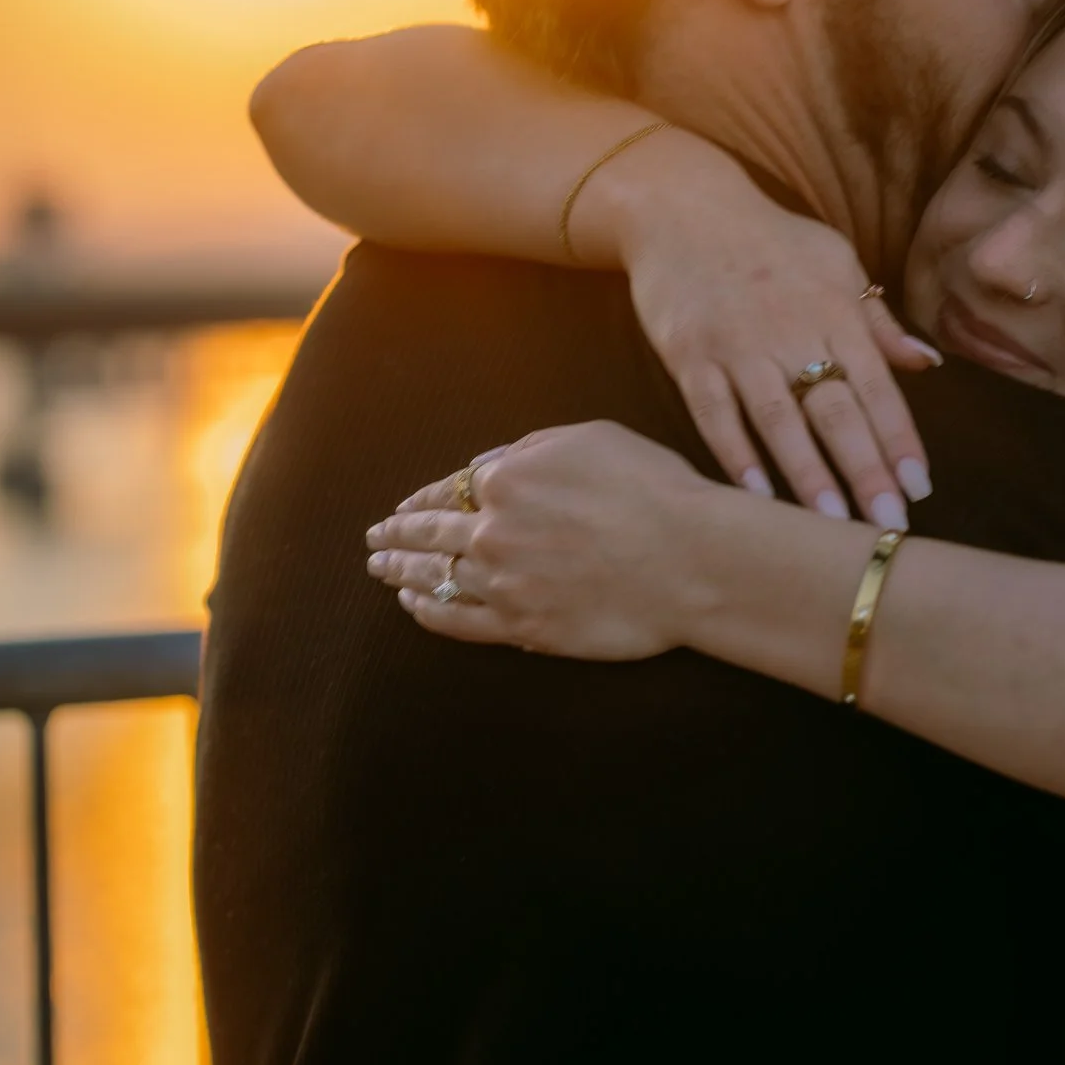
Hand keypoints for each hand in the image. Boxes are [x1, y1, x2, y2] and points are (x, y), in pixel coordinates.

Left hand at [365, 423, 724, 660]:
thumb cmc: (653, 490)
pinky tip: (413, 606)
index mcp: (507, 479)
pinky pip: (458, 620)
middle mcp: (493, 530)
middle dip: (396, 534)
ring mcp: (504, 582)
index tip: (405, 505)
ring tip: (382, 570)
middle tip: (374, 538)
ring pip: (435, 577)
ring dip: (402, 572)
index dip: (421, 498)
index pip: (449, 488)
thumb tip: (494, 465)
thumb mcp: (594, 439)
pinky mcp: (522, 625)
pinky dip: (429, 611)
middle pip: (430, 533)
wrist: (690, 559)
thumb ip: (533, 448)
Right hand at [586, 129, 941, 527]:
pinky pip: (713, 413)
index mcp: (834, 310)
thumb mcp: (836, 263)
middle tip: (887, 526)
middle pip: (834, 409)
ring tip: (830, 525)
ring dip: (806, 474)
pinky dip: (736, 455)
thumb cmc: (772, 242)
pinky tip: (757, 496)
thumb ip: (879, 323)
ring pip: (777, 418)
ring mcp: (737, 344)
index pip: (876, 385)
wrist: (683, 209)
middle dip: (864, 470)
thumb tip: (929, 363)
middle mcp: (791, 330)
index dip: (899, 438)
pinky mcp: (689, 355)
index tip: (920, 487)